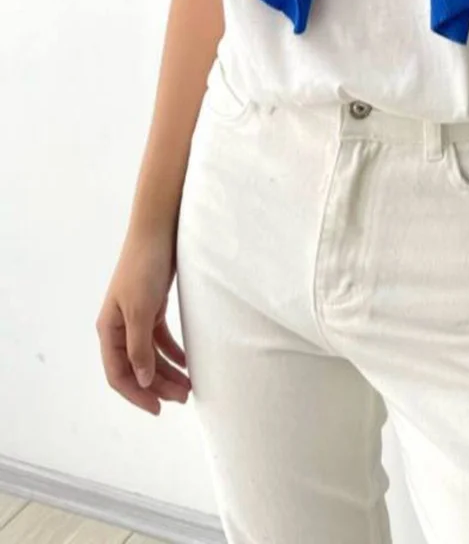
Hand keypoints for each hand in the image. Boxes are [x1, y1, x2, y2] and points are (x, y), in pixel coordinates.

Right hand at [95, 226, 191, 416]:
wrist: (158, 230)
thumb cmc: (145, 267)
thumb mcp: (140, 310)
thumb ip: (139, 348)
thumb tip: (141, 381)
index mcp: (109, 330)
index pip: (118, 374)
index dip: (136, 394)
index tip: (158, 409)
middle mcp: (119, 326)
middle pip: (136, 368)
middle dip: (158, 386)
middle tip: (184, 398)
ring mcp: (136, 317)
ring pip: (150, 356)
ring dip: (168, 372)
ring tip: (189, 386)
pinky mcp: (152, 307)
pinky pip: (161, 339)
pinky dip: (173, 353)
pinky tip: (188, 363)